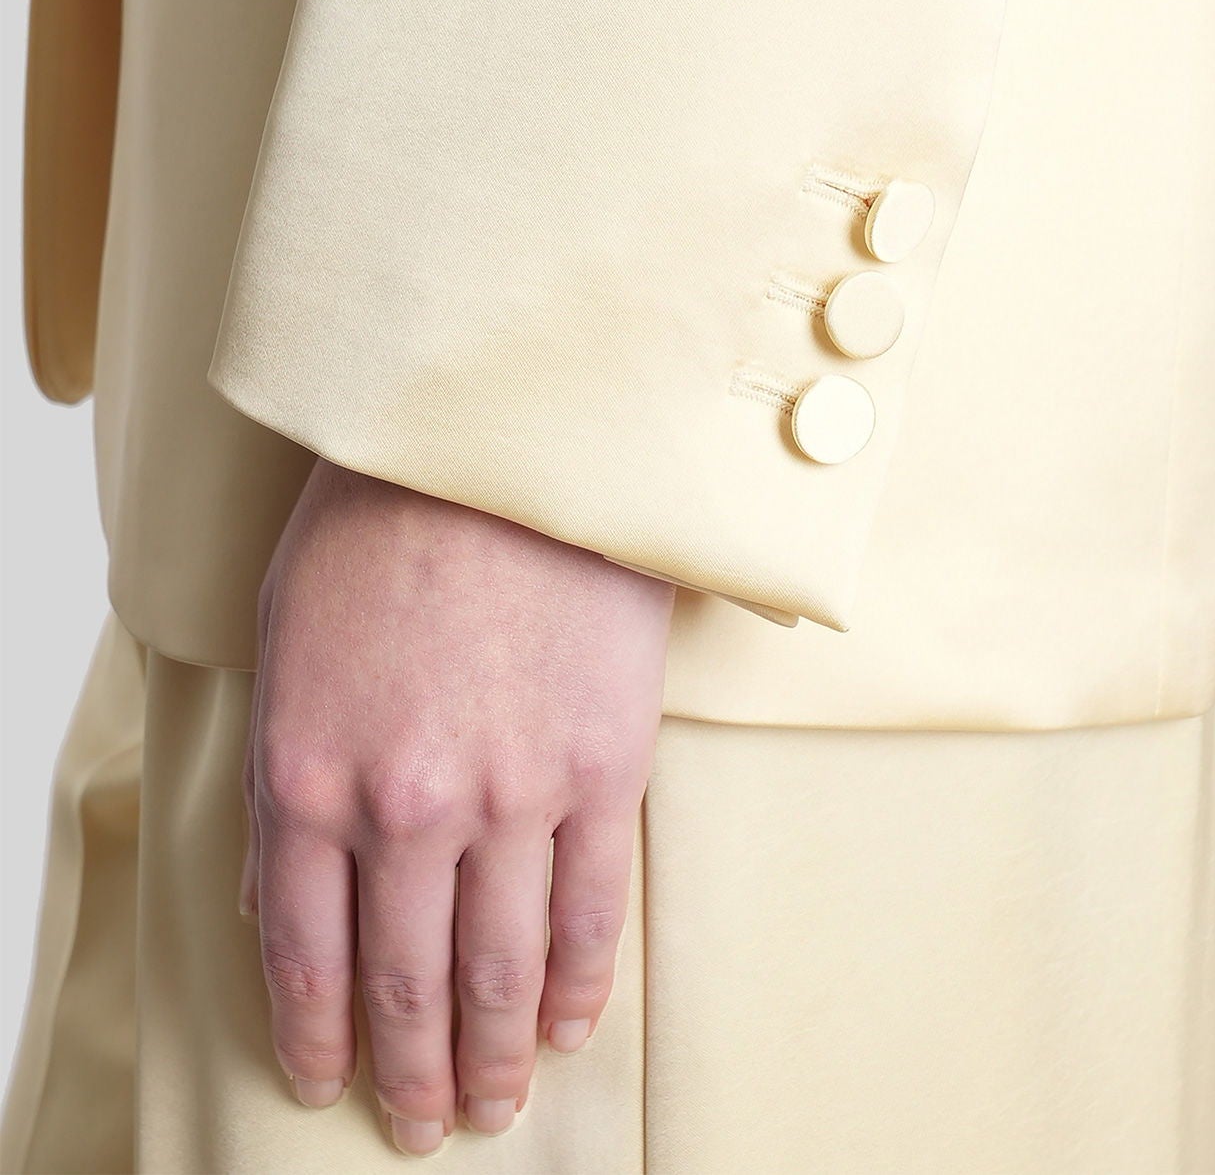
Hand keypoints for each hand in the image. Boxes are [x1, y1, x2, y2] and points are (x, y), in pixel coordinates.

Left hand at [240, 459, 673, 1153]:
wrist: (503, 434)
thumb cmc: (385, 517)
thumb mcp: (289, 638)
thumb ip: (293, 770)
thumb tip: (294, 888)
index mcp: (309, 772)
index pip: (307, 952)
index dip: (321, 1037)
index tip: (335, 1084)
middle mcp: (403, 806)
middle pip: (405, 981)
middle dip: (412, 1073)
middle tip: (426, 1124)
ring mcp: (509, 794)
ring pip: (496, 968)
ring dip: (492, 1056)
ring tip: (495, 1104)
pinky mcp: (600, 767)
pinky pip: (588, 910)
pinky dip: (574, 986)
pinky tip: (564, 1027)